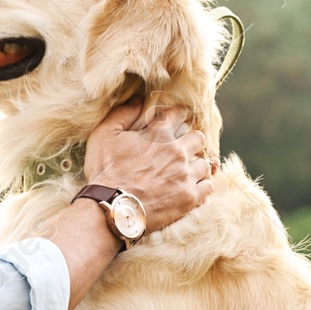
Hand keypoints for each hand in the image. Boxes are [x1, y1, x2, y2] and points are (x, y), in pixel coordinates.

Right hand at [82, 99, 214, 233]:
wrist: (112, 209)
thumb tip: (137, 100)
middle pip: (198, 137)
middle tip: (182, 148)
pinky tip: (194, 187)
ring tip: (188, 170)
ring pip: (204, 163)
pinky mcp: (189, 198)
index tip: (176, 120)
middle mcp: (177, 151)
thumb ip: (121, 114)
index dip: (178, 115)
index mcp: (159, 133)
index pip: (179, 114)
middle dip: (191, 140)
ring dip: (197, 164)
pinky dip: (203, 185)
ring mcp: (186, 175)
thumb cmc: (105, 172)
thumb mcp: (103, 135)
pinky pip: (208, 187)